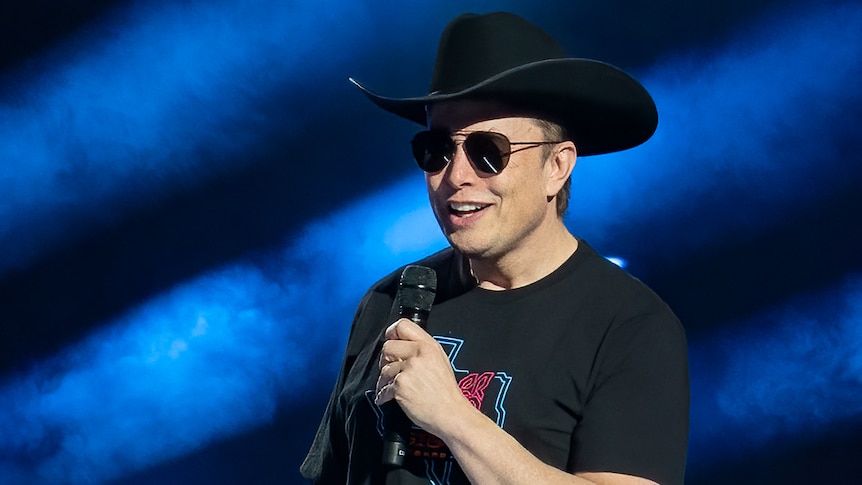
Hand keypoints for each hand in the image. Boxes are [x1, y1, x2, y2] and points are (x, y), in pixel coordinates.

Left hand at [375, 319, 469, 434]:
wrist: (450, 413)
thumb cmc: (446, 392)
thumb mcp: (440, 360)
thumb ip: (422, 350)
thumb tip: (402, 346)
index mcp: (429, 346)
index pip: (402, 325)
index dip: (392, 332)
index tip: (390, 340)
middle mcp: (418, 354)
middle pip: (387, 347)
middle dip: (386, 359)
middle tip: (391, 369)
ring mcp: (409, 370)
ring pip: (384, 369)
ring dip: (384, 381)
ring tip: (392, 388)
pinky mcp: (400, 386)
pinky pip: (383, 388)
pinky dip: (383, 395)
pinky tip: (389, 398)